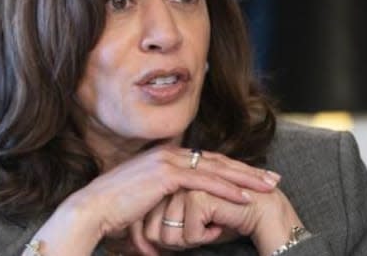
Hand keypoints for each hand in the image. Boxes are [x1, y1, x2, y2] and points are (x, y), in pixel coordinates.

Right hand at [28, 146, 277, 255]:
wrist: (94, 209)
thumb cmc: (116, 209)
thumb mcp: (146, 198)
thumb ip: (165, 198)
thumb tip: (179, 211)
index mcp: (164, 156)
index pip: (207, 160)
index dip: (233, 169)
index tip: (254, 177)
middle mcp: (168, 153)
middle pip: (217, 160)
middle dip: (247, 170)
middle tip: (272, 178)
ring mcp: (167, 161)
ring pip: (216, 168)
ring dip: (246, 178)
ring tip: (268, 186)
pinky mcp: (166, 174)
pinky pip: (205, 181)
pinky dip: (227, 189)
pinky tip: (246, 197)